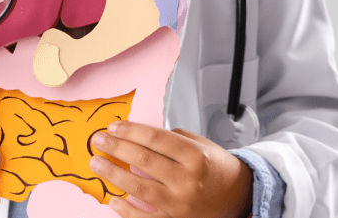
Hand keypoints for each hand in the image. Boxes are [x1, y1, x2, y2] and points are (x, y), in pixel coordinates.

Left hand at [88, 121, 252, 217]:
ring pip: (139, 187)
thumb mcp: (202, 145)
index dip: (130, 131)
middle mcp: (187, 180)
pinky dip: (127, 210)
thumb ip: (173, 138)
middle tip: (98, 140)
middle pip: (144, 160)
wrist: (241, 197)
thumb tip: (140, 134)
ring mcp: (181, 203)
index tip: (113, 127)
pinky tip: (114, 199)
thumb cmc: (218, 169)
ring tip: (96, 163)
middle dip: (116, 148)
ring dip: (113, 174)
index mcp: (195, 157)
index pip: (155, 139)